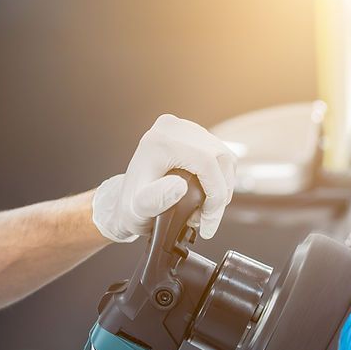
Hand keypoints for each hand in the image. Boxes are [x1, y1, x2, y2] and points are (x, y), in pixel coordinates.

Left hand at [92, 114, 236, 242]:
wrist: (126, 201)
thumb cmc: (133, 207)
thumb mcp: (139, 209)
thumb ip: (157, 199)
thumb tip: (180, 186)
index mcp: (160, 141)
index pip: (207, 162)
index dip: (216, 195)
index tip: (208, 221)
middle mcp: (174, 128)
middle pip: (220, 159)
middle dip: (220, 194)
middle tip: (208, 219)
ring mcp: (185, 129)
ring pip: (224, 158)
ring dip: (222, 187)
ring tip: (207, 210)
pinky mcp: (194, 136)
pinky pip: (220, 157)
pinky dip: (219, 179)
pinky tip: (206, 196)